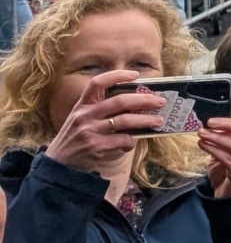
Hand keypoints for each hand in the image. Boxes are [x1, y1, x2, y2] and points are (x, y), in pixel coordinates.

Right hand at [44, 72, 168, 174]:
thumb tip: (134, 106)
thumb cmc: (75, 141)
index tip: (135, 75)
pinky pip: (121, 140)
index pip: (97, 83)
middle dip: (144, 100)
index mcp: (82, 106)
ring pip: (125, 121)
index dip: (116, 75)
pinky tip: (131, 143)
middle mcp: (84, 115)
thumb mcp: (80, 121)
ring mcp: (89, 130)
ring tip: (159, 121)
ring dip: (146, 120)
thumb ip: (100, 112)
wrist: (57, 167)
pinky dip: (130, 142)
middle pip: (119, 101)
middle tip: (160, 101)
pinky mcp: (94, 146)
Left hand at [197, 100, 230, 199]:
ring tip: (202, 133)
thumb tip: (213, 124)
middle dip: (228, 125)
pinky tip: (203, 145)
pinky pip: (229, 160)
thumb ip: (224, 139)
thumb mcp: (227, 152)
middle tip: (210, 121)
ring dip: (218, 139)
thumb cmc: (230, 172)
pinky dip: (215, 151)